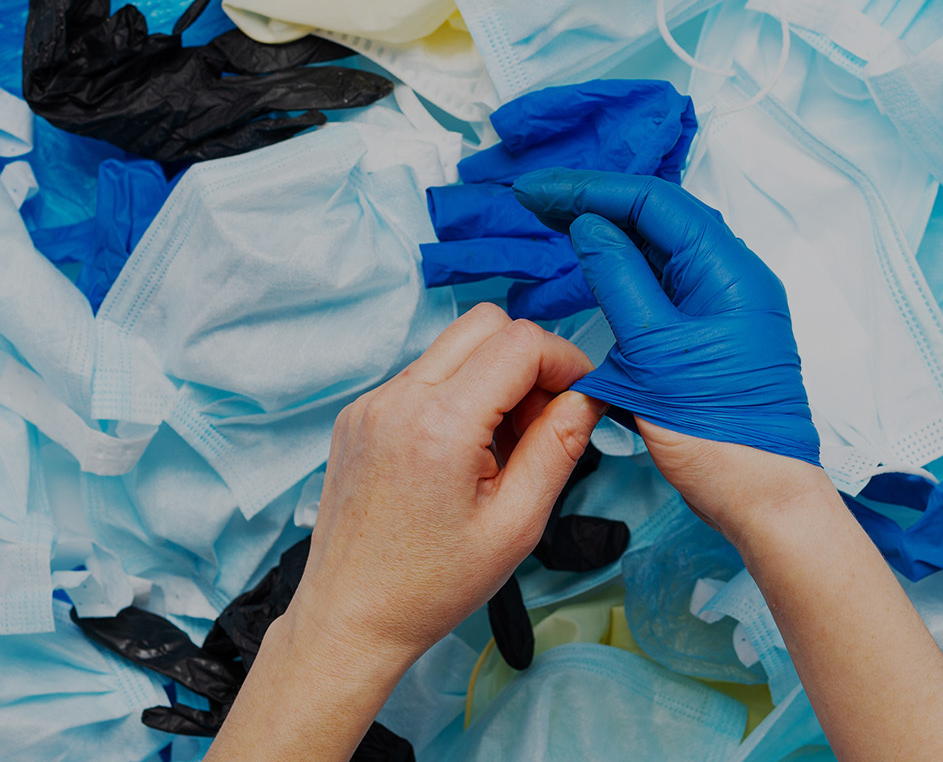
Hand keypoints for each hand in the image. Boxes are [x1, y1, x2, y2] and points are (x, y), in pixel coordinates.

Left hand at [287, 303, 607, 665]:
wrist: (351, 617)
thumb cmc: (431, 585)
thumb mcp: (517, 523)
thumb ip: (560, 445)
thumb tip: (591, 395)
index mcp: (439, 425)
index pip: (521, 342)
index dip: (564, 361)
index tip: (580, 398)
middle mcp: (397, 400)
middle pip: (486, 324)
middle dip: (529, 360)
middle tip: (541, 422)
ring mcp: (371, 404)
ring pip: (453, 346)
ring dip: (492, 377)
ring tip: (500, 448)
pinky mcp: (358, 415)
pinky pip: (423, 375)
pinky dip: (457, 395)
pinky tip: (464, 453)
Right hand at [511, 168, 826, 538]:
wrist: (765, 501)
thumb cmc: (720, 435)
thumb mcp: (655, 352)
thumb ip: (620, 280)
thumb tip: (590, 224)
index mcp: (729, 271)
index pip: (654, 202)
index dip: (591, 190)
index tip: (537, 192)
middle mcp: (733, 278)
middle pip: (659, 218)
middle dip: (597, 203)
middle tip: (537, 202)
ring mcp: (726, 306)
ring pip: (662, 250)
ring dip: (610, 233)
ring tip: (557, 224)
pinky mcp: (714, 335)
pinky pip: (666, 284)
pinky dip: (627, 270)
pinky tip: (596, 269)